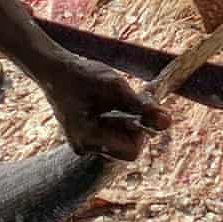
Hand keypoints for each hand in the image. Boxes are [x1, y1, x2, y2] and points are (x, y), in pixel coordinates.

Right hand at [37, 54, 170, 159]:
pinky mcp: (85, 138)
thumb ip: (142, 107)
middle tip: (126, 100)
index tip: (136, 108)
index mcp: (88, 140)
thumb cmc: (82, 75)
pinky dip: (116, 121)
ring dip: (125, 122)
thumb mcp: (115, 86)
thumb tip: (168, 123)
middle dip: (133, 126)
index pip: (132, 151)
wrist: (55, 70)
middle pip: (127, 149)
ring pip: (120, 143)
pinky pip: (111, 137)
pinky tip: (107, 104)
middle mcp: (84, 148)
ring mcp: (83, 145)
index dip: (141, 131)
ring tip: (113, 100)